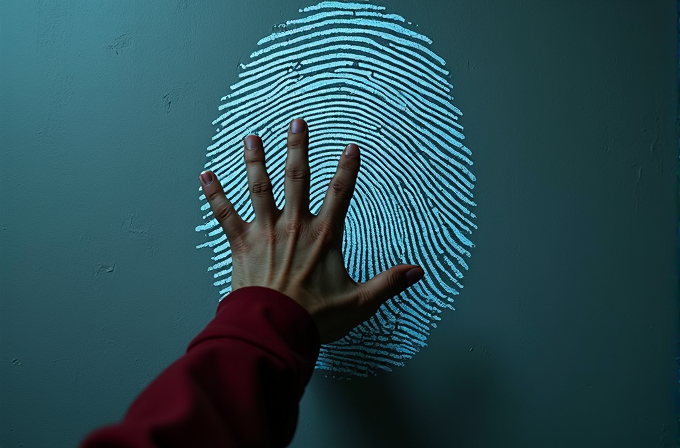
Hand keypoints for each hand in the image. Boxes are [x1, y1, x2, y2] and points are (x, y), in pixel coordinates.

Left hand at [199, 118, 423, 342]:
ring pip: (260, 187)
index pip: (339, 193)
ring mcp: (265, 231)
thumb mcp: (360, 303)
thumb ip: (389, 283)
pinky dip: (215, 194)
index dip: (347, 168)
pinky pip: (225, 214)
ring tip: (252, 137)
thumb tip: (417, 272)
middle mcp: (294, 225)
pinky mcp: (242, 243)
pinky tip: (206, 176)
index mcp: (324, 236)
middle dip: (297, 148)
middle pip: (296, 178)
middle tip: (297, 122)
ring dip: (255, 160)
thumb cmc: (315, 317)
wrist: (275, 330)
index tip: (351, 146)